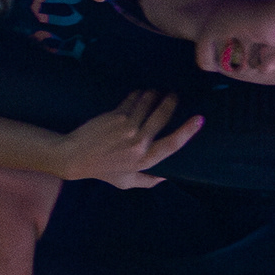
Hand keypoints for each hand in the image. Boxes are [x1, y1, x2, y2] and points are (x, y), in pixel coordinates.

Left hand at [54, 88, 202, 184]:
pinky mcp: (115, 116)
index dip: (187, 131)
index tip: (199, 119)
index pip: (172, 145)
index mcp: (144, 161)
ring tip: (155, 92)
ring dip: (153, 95)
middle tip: (174, 95)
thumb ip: (147, 181)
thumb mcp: (126, 182)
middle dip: (170, 102)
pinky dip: (137, 95)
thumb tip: (165, 179)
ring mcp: (127, 128)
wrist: (75, 157)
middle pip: (161, 117)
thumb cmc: (102, 170)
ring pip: (147, 104)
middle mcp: (138, 144)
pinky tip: (139, 93)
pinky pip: (132, 100)